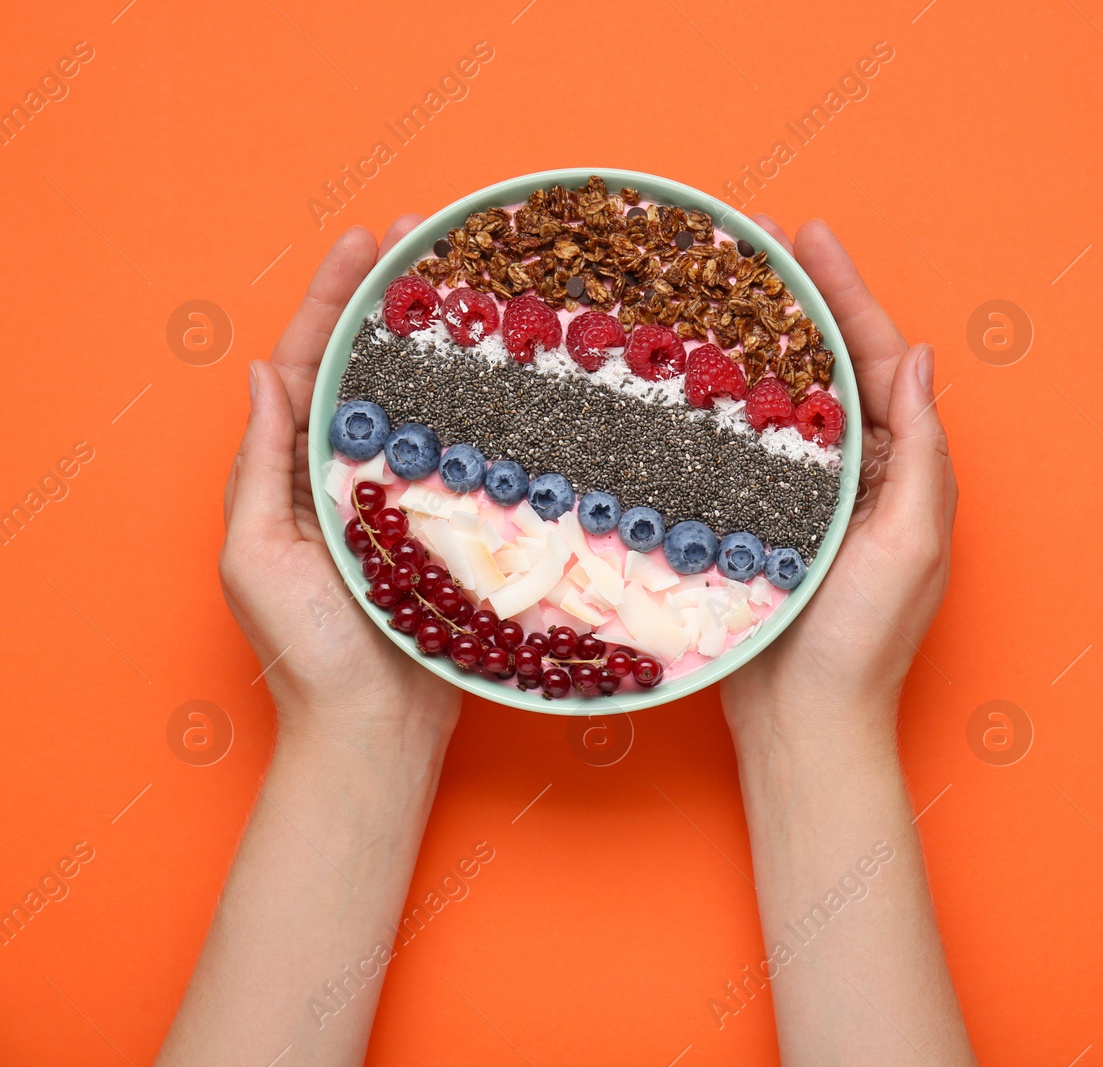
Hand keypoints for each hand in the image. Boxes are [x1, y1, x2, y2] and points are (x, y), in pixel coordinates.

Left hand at [220, 218, 461, 740]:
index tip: (364, 241)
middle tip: (429, 238)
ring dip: (445, 343)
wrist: (376, 731)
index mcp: (296, 471)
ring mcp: (410, 496)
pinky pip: (471, 455)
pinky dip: (488, 410)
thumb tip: (260, 373)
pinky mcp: (459, 526)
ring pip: (426, 402)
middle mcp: (353, 472)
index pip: (312, 364)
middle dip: (393, 299)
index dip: (333, 299)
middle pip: (372, 367)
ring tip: (475, 284)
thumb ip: (260, 468)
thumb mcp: (257, 557)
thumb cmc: (306, 653)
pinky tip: (514, 376)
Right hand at [722, 218, 956, 743]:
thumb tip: (922, 358)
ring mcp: (804, 498)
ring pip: (781, 400)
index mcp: (903, 472)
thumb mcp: (911, 544)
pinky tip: (692, 371)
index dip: (846, 294)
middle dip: (796, 301)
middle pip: (826, 368)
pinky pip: (742, 447)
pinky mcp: (757, 523)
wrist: (803, 726)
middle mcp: (857, 476)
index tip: (809, 235)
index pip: (877, 362)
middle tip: (755, 239)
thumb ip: (922, 453)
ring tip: (718, 284)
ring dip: (755, 341)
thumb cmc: (864, 643)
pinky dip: (723, 403)